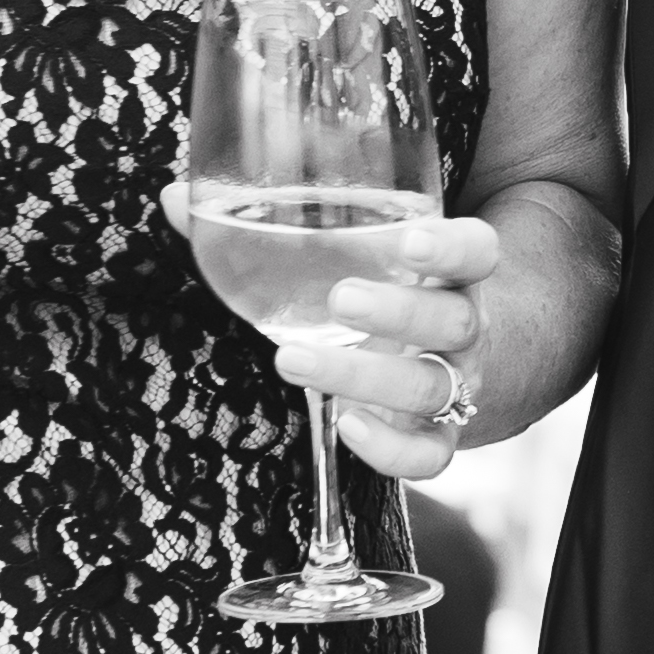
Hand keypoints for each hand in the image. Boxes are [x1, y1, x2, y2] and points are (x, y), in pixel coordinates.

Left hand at [276, 214, 507, 486]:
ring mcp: (455, 384)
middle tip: (341, 299)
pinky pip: (430, 454)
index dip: (452, 248)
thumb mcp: (355, 249)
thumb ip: (276, 223)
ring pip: (430, 386)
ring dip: (365, 376)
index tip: (410, 241)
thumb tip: (177, 199)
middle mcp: (463, 327)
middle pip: (451, 320)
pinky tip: (346, 427)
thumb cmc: (385, 286)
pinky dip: (393, 449)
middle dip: (399, 312)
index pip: (475, 252)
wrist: (444, 356)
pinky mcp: (437, 435)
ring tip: (293, 358)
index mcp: (453, 272)